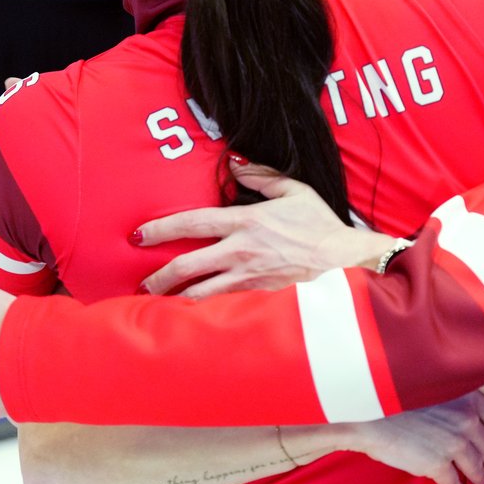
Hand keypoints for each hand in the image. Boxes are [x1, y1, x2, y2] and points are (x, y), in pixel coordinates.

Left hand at [136, 163, 391, 296]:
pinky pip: (221, 308)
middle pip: (185, 266)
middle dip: (158, 277)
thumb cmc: (320, 226)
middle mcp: (239, 252)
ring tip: (159, 304)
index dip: (160, 229)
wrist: (344, 262)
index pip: (191, 223)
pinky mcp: (257, 299)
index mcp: (245, 221)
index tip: (139, 235)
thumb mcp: (295, 190)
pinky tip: (188, 319)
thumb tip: (234, 163)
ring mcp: (247, 279)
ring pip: (198, 294)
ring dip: (174, 300)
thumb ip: (261, 175)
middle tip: (143, 283)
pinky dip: (201, 314)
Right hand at [346, 392, 483, 483]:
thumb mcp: (436, 387)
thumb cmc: (399, 397)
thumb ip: (456, 401)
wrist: (370, 413)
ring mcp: (454, 443)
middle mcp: (467, 419)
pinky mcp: (437, 464)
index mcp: (469, 396)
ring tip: (477, 483)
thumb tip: (468, 421)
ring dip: (479, 479)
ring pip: (477, 469)